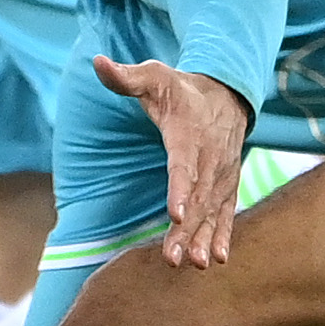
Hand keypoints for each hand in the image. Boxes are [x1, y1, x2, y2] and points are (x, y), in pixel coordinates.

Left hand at [94, 58, 254, 267]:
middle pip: (198, 196)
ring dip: (205, 237)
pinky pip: (227, 212)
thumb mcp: (154, 76)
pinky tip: (218, 259)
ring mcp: (222, 173)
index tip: (175, 213)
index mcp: (189, 134)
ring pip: (213, 209)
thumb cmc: (180, 89)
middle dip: (187, 229)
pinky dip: (224, 234)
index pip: (184, 164)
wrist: (227, 94)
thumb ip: (125, 76)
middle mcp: (211, 157)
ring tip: (197, 264)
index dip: (180, 189)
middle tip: (173, 258)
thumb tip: (97, 62)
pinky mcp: (227, 184)